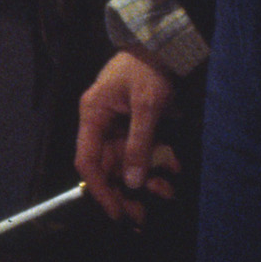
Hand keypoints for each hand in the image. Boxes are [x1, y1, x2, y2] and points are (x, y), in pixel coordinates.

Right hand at [75, 47, 181, 226]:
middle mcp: (100, 122)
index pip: (87, 161)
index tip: (116, 212)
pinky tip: (173, 169)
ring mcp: (116, 124)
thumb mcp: (147, 106)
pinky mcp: (133, 124)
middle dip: (125, 191)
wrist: (163, 44)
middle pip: (106, 166)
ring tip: (167, 192)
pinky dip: (154, 161)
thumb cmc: (149, 69)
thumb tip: (134, 183)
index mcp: (93, 115)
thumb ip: (139, 144)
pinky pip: (139, 150)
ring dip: (145, 179)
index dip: (99, 189)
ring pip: (125, 162)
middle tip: (142, 218)